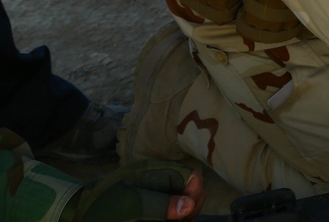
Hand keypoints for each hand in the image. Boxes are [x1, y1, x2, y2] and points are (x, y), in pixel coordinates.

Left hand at [73, 160, 205, 220]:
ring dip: (180, 218)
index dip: (194, 194)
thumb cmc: (100, 208)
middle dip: (189, 211)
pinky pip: (167, 214)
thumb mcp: (129, 206)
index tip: (186, 215)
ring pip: (181, 207)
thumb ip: (159, 205)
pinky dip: (169, 219)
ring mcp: (154, 196)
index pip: (189, 177)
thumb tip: (190, 205)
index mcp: (155, 172)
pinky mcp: (149, 209)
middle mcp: (159, 182)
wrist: (73, 216)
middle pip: (189, 194)